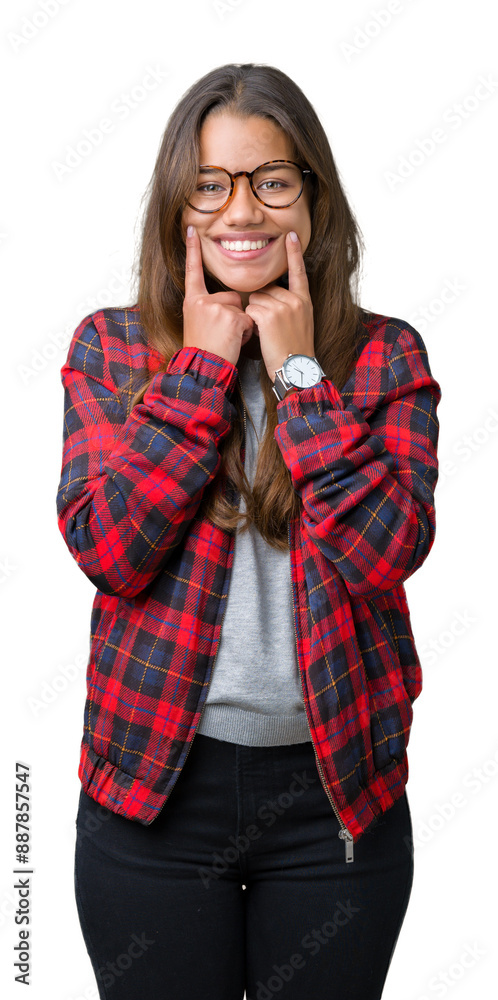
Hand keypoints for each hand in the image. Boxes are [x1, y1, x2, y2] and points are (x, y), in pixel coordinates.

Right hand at [183, 225, 254, 366]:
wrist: (201, 369)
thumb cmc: (203, 352)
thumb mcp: (198, 324)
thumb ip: (209, 308)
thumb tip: (232, 302)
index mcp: (192, 301)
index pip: (193, 271)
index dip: (192, 250)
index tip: (191, 230)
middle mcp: (202, 301)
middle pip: (231, 297)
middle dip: (234, 316)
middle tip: (221, 335)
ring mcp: (216, 308)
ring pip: (242, 308)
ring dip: (242, 325)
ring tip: (227, 340)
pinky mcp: (230, 317)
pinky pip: (248, 319)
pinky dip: (246, 333)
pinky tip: (233, 342)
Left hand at [244, 232, 314, 381]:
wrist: (297, 370)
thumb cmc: (294, 351)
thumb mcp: (300, 323)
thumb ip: (289, 305)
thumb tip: (269, 294)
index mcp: (304, 300)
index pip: (299, 272)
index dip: (294, 253)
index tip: (291, 235)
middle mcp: (295, 300)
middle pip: (266, 289)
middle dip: (261, 304)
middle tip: (270, 326)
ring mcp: (283, 307)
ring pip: (255, 299)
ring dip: (254, 314)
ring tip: (267, 332)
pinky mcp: (269, 316)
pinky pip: (250, 310)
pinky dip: (250, 323)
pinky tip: (261, 335)